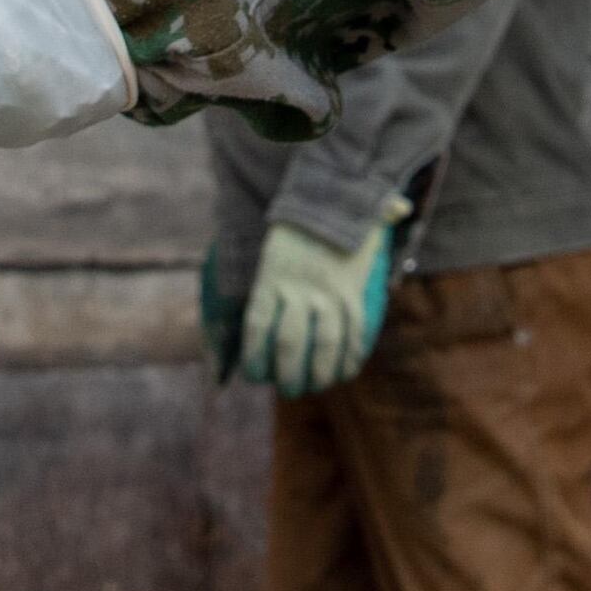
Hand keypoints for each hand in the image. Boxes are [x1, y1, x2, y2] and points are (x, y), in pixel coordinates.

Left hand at [236, 216, 395, 396]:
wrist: (331, 201)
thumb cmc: (295, 235)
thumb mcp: (270, 257)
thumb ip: (264, 296)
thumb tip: (237, 327)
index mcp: (269, 279)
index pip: (256, 327)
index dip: (254, 358)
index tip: (255, 375)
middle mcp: (297, 289)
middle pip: (290, 344)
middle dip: (288, 374)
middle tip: (289, 389)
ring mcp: (327, 292)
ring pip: (325, 344)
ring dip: (321, 373)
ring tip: (317, 387)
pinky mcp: (352, 291)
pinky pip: (354, 331)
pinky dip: (351, 356)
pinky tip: (346, 372)